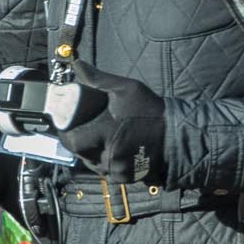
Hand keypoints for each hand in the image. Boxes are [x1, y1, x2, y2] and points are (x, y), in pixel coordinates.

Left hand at [56, 61, 167, 184]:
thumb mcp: (127, 89)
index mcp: (105, 133)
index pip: (72, 140)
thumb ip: (99, 79)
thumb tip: (77, 65)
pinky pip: (105, 172)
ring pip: (91, 163)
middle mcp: (108, 155)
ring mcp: (116, 169)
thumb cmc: (150, 110)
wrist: (176, 133)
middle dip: (79, 141)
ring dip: (91, 152)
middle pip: (80, 152)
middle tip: (86, 129)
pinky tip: (111, 150)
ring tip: (100, 139)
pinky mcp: (124, 178)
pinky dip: (104, 162)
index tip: (69, 124)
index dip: (67, 132)